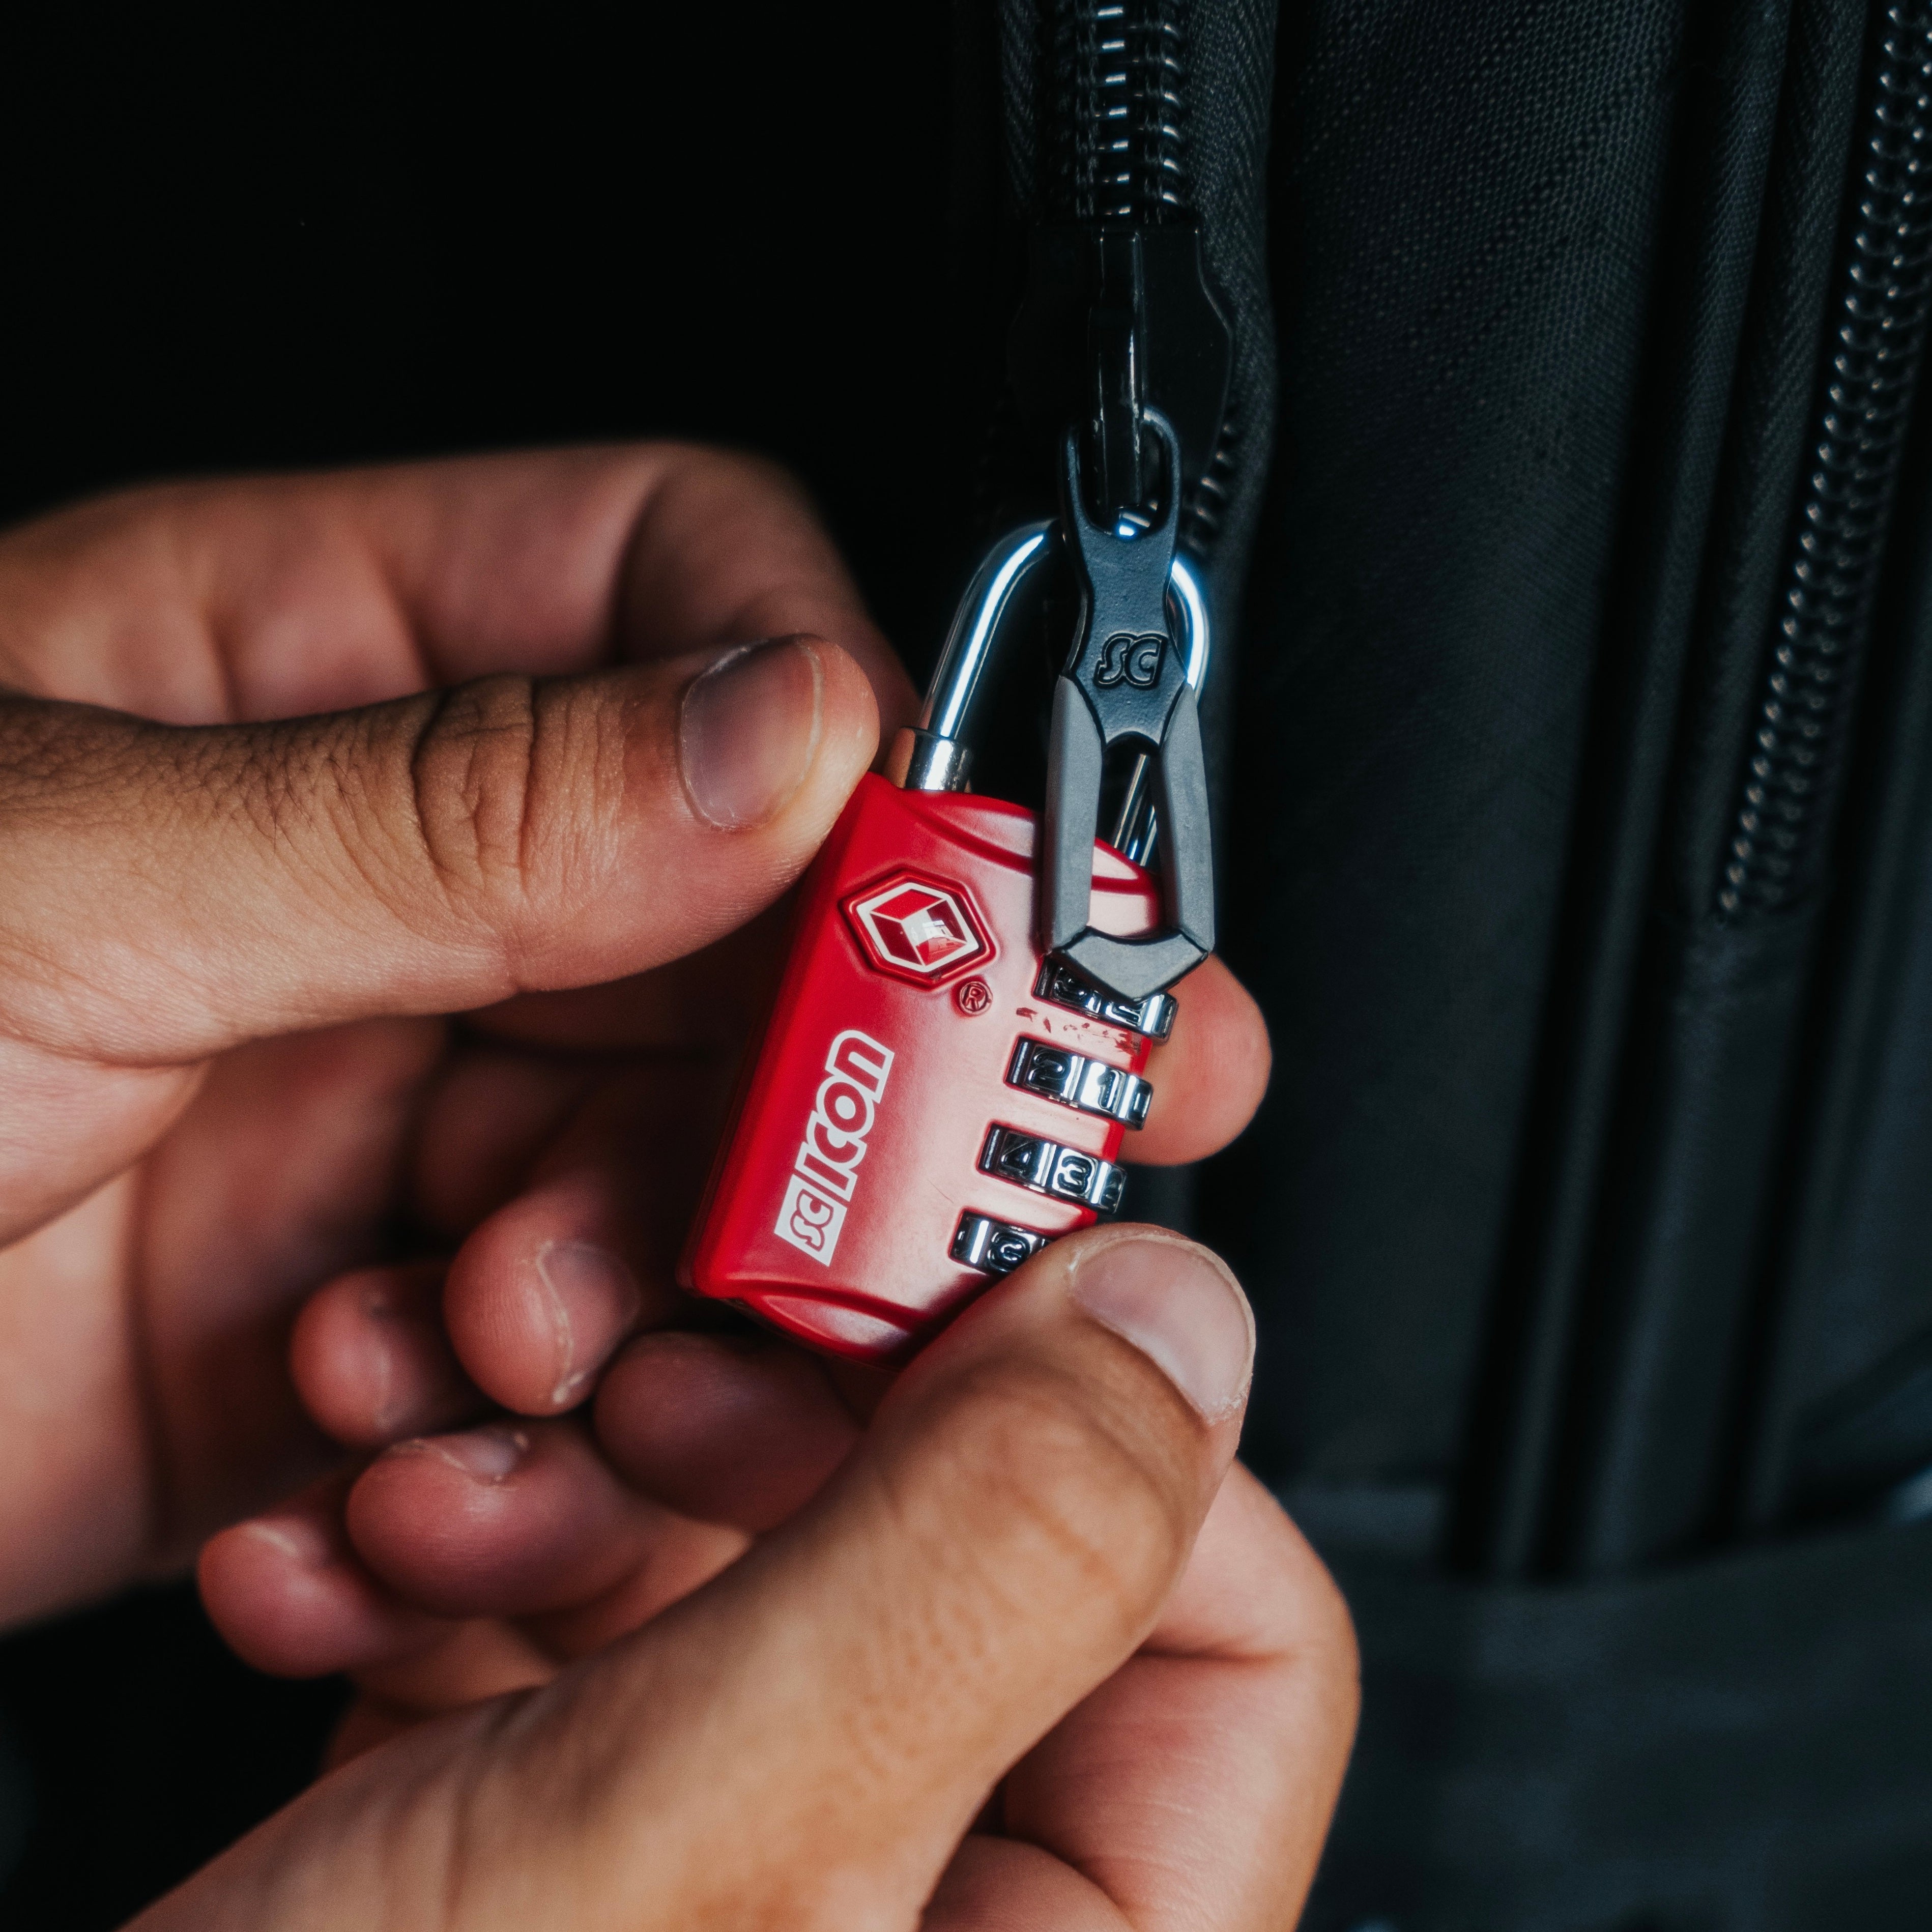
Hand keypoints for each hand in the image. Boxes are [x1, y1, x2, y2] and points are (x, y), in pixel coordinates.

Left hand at [0, 445, 906, 1622]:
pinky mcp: (393, 1310)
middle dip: (835, 1076)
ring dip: (667, 1296)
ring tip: (538, 1352)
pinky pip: (584, 1359)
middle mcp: (413, 882)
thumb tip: (785, 734)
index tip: (939, 888)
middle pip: (758, 925)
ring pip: (697, 1168)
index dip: (860, 733)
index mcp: (334, 670)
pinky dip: (537, 1445)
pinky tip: (399, 1462)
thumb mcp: (56, 874)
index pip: (705, 609)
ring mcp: (417, 1102)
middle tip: (922, 1190)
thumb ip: (450, 806)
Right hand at [168, 1230, 1356, 1929]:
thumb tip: (1178, 1320)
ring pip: (750, 1558)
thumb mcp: (714, 1848)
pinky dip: (462, 1561)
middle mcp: (916, 1925)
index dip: (1090, 1433)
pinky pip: (589, 1629)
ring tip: (428, 1496)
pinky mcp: (565, 1835)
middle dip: (766, 1428)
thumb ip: (985, 1566)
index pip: (1231, 1623)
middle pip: (964, 1552)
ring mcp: (734, 1874)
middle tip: (646, 1383)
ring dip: (567, 1473)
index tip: (920, 1302)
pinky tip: (345, 1569)